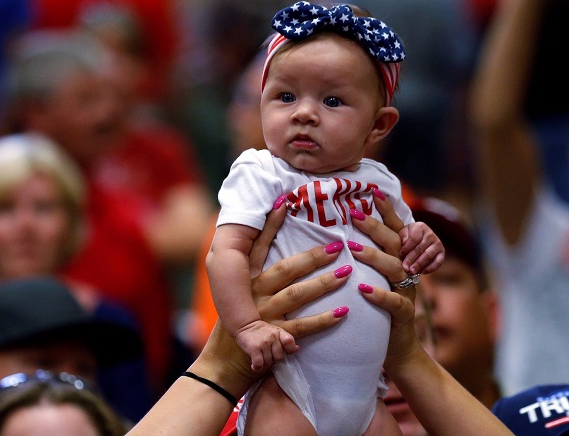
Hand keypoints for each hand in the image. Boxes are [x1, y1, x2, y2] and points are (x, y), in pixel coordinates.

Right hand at [197, 203, 351, 396]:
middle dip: (313, 256)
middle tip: (338, 245)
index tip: (285, 203)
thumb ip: (259, 280)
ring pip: (298, 294)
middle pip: (287, 268)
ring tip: (347, 273)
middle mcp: (254, 294)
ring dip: (324, 283)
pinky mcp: (273, 337)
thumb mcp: (240, 298)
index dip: (271, 225)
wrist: (222, 365)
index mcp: (246, 281)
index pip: (260, 246)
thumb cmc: (235, 329)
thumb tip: (280, 257)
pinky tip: (343, 313)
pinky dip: (324, 320)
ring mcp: (264, 315)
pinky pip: (303, 326)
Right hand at [235, 319, 295, 371]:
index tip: (284, 352)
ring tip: (260, 359)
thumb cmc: (262, 331)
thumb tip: (297, 349)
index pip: (289, 342)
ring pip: (268, 362)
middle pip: (279, 357)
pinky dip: (257, 367)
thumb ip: (286, 341)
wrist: (245, 325)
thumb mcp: (276, 332)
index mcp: (279, 332)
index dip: (289, 350)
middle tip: (267, 356)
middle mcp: (272, 337)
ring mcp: (263, 343)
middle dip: (273, 359)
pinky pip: (259, 364)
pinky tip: (254, 365)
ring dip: (264, 364)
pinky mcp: (254, 349)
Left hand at [348, 195, 424, 371]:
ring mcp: (407, 293)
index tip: (373, 192)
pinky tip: (363, 289)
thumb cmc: (376, 311)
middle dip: (375, 227)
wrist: (397, 351)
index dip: (386, 212)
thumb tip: (340, 234)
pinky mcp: (404, 316)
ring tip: (353, 249)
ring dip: (374, 257)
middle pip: (395, 244)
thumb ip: (364, 259)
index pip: (395, 231)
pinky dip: (379, 295)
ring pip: (396, 269)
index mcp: (398, 261)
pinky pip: (395, 303)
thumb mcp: (372, 280)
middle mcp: (406, 273)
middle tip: (354, 214)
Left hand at [399, 222, 444, 274]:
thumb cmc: (409, 235)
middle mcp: (430, 234)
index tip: (400, 255)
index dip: (407, 247)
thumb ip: (403, 235)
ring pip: (428, 255)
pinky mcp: (442, 252)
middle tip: (405, 268)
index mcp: (420, 227)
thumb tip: (404, 242)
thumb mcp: (404, 232)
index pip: (414, 238)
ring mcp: (437, 243)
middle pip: (420, 248)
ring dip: (419, 264)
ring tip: (412, 271)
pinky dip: (431, 268)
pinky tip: (422, 272)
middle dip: (411, 259)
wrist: (419, 236)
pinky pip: (438, 261)